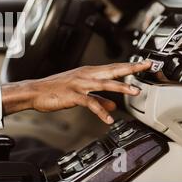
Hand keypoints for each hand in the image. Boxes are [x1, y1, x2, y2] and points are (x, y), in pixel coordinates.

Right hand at [1, 61, 151, 123]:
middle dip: (130, 68)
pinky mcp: (72, 95)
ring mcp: (79, 84)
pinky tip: (107, 118)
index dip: (129, 65)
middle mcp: (85, 75)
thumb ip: (99, 99)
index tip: (144, 64)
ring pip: (103, 83)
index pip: (112, 67)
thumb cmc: (55, 90)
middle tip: (146, 66)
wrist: (35, 91)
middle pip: (111, 70)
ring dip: (120, 87)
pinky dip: (100, 110)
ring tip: (134, 91)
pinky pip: (89, 102)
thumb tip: (114, 105)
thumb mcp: (79, 93)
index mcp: (87, 72)